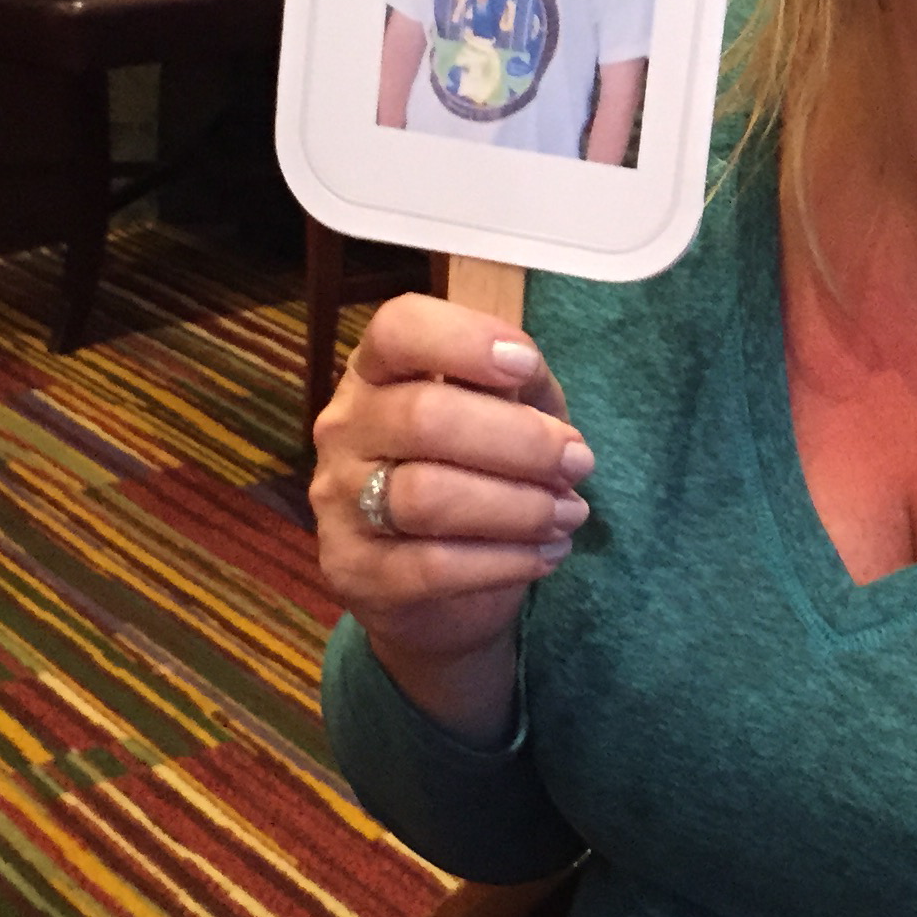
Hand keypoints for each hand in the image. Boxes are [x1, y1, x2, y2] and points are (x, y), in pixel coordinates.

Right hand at [310, 294, 594, 736]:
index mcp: (378, 372)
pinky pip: (432, 566)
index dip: (463, 339)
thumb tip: (526, 373)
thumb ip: (517, 385)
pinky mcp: (352, 572)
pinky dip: (505, 561)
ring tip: (569, 514)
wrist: (432, 586)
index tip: (525, 365)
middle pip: (424, 417)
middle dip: (520, 441)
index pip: (397, 330)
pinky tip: (546, 554)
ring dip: (519, 506)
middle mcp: (345, 428)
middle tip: (578, 462)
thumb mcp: (504, 414)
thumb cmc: (474, 473)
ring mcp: (338, 502)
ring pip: (427, 496)